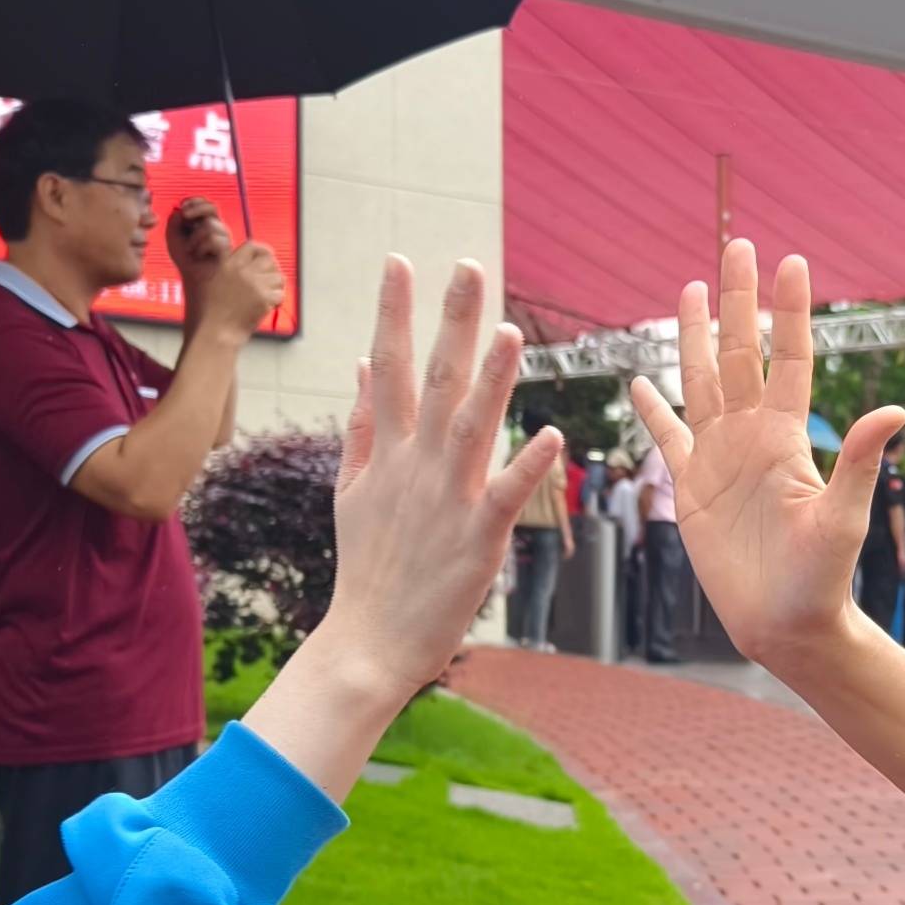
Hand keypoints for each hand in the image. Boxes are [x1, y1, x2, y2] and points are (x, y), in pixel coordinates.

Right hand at [170, 200, 287, 344]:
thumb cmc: (204, 313)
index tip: (262, 260)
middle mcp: (241, 270)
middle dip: (271, 268)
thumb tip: (235, 264)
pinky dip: (277, 300)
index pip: (252, 246)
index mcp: (226, 262)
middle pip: (269, 259)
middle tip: (268, 280)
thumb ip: (218, 268)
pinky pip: (280, 293)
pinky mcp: (263, 299)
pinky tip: (269, 306)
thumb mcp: (201, 281)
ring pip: (278, 276)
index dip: (260, 252)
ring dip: (275, 285)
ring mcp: (254, 284)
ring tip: (268, 294)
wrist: (212, 334)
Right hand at [243, 259, 555, 799]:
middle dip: (450, 321)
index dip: (394, 312)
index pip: (390, 366)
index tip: (400, 261)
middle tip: (467, 265)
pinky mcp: (477, 538)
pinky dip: (528, 465)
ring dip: (491, 378)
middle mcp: (417, 465)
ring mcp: (446, 499)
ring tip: (509, 330)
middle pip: (434, 380)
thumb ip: (362, 425)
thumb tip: (363, 364)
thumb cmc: (369, 567)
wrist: (368, 643)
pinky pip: (507, 494)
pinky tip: (551, 433)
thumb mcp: (353, 489)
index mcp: (390, 451)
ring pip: (471, 426)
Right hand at [627, 240, 896, 670]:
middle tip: (735, 245)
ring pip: (701, 382)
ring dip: (694, 338)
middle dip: (737, 300)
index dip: (788, 310)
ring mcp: (719, 459)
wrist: (786, 624)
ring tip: (688, 290)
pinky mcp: (692, 489)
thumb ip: (857, 461)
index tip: (792, 261)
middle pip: (740, 353)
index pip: (787, 357)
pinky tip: (638, 382)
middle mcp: (752, 436)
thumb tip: (894, 411)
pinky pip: (667, 440)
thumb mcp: (841, 517)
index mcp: (785, 436)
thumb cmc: (822, 578)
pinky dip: (652, 411)